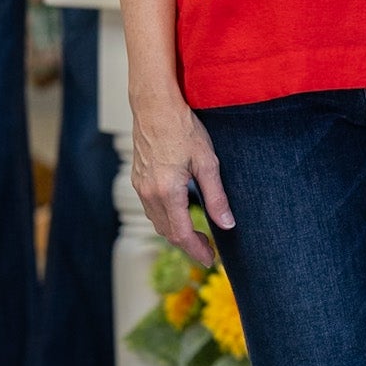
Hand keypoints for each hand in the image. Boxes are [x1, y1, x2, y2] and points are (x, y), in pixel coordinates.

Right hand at [130, 91, 234, 266]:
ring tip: (196, 234)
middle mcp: (149, 193)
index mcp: (167, 191)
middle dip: (188, 245)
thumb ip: (217, 197)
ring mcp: (140, 186)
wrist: (155, 105)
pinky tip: (179, 213)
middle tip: (208, 250)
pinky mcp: (137, 178)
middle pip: (167, 232)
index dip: (197, 251)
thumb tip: (227, 224)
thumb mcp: (207, 162)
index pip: (181, 234)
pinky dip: (165, 218)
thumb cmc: (183, 128)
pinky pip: (150, 208)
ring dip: (175, 232)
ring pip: (157, 221)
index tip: (210, 260)